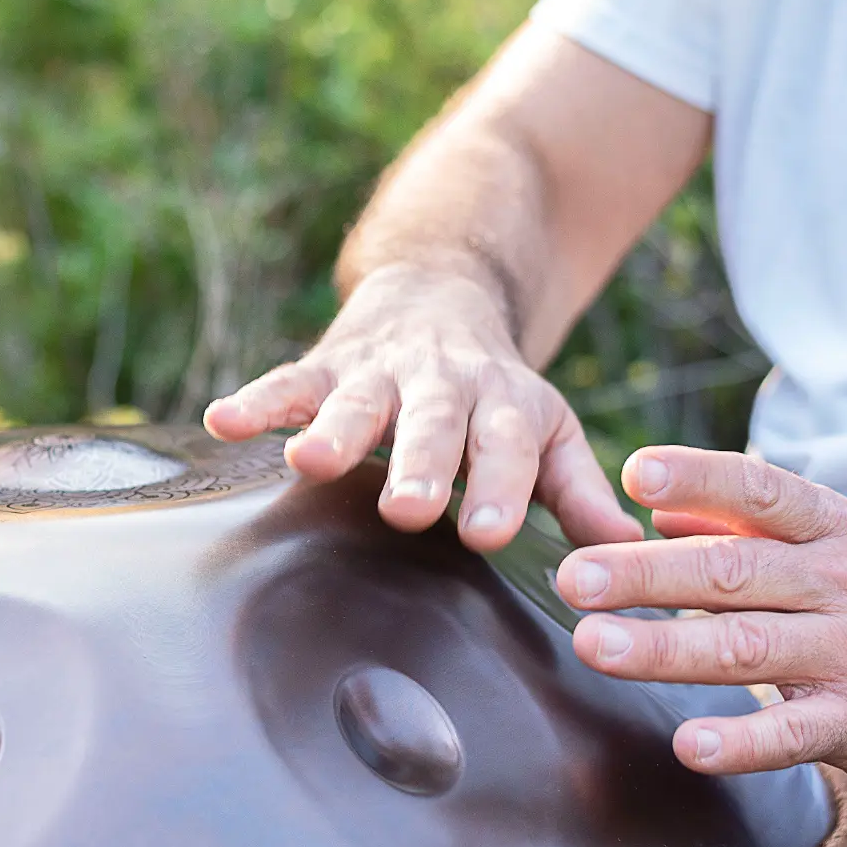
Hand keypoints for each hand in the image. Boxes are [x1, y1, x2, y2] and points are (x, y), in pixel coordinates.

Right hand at [202, 265, 643, 550]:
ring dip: (335, 430)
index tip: (490, 532)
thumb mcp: (546, 429)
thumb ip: (577, 490)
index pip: (507, 448)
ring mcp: (380, 374)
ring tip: (309, 462)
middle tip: (409, 509)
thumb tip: (623, 556)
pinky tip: (224, 421)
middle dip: (420, 465)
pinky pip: (288, 382)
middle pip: (433, 426)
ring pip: (357, 402)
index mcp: (504, 406)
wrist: (440, 291)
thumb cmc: (494, 390)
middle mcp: (442, 386)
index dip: (499, 487)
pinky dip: (257, 400)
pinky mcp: (326, 365)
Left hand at [558, 446, 846, 787]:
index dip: (699, 476)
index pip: (761, 489)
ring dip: (665, 648)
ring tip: (593, 645)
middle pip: (735, 572)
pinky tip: (688, 744)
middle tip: (575, 577)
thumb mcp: (828, 546)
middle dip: (648, 573)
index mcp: (830, 530)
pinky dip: (741, 740)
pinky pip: (795, 733)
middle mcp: (843, 583)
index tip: (632, 470)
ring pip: (749, 647)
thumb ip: (741, 522)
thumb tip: (653, 505)